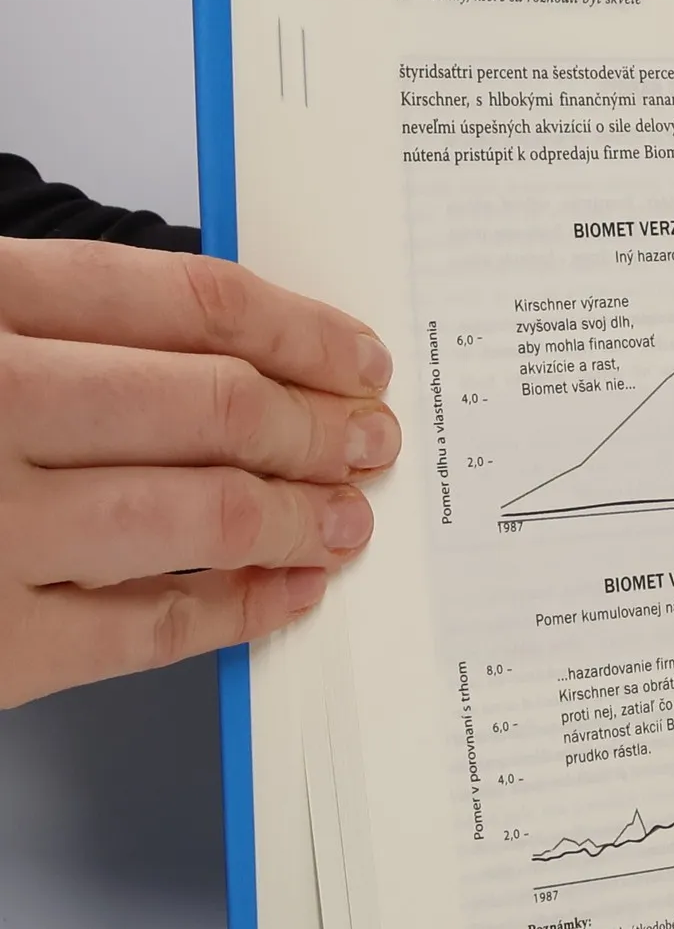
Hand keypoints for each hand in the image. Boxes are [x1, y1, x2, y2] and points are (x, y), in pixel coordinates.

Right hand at [1, 238, 400, 708]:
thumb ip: (48, 321)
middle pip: (210, 406)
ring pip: (197, 513)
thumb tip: (221, 349)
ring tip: (346, 518)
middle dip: (318, 428)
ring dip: (297, 517)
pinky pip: (145, 627)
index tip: (357, 357)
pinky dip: (237, 610)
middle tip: (370, 441)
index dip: (298, 331)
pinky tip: (286, 595)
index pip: (181, 301)